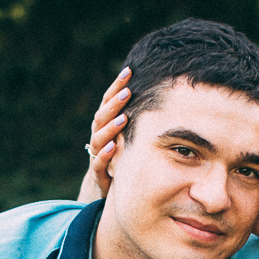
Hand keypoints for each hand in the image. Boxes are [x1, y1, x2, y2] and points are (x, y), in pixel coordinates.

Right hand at [82, 68, 131, 197]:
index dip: (116, 86)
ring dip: (111, 127)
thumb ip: (137, 117)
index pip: (108, 101)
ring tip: (124, 118)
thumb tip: (162, 90)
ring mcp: (97, 154)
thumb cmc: (123, 156)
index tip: (128, 71)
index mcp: (105, 125)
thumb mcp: (130, 136)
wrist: (108, 187)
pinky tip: (114, 147)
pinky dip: (104, 155)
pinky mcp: (99, 173)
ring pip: (99, 138)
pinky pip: (98, 163)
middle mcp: (99, 136)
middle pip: (102, 116)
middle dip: (114, 104)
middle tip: (128, 91)